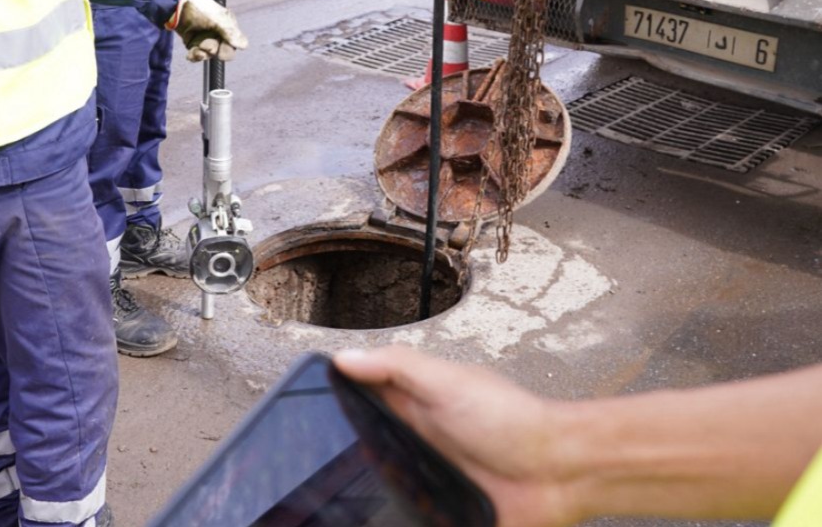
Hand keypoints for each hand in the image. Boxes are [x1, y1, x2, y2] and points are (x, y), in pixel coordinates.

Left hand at [167, 0, 247, 61]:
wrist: (175, 4)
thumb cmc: (198, 8)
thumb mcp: (216, 19)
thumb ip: (230, 33)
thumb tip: (244, 46)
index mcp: (227, 25)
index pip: (232, 45)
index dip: (227, 50)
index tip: (221, 49)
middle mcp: (217, 33)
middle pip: (220, 52)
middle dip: (212, 51)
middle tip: (205, 46)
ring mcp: (205, 38)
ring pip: (208, 55)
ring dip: (202, 54)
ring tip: (195, 51)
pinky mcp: (193, 42)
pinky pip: (197, 55)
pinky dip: (194, 56)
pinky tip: (190, 55)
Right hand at [333, 346, 576, 526]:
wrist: (560, 471)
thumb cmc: (509, 418)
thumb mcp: (448, 382)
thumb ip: (397, 368)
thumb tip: (344, 357)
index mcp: (416, 404)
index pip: (365, 398)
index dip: (337, 402)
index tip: (306, 410)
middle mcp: (421, 441)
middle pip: (370, 449)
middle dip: (348, 460)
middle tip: (323, 472)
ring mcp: (434, 481)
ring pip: (388, 490)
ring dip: (375, 496)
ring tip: (346, 508)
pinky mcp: (447, 516)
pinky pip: (413, 521)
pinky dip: (398, 521)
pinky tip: (378, 525)